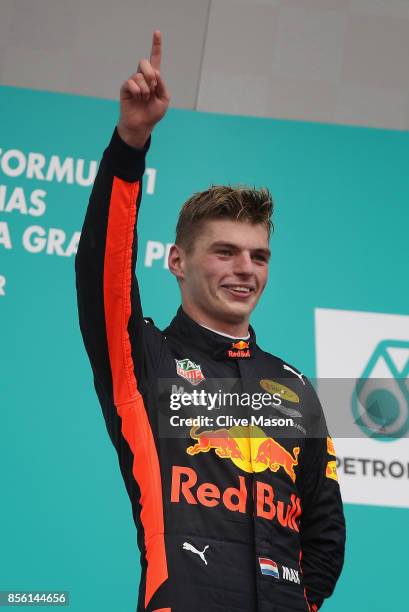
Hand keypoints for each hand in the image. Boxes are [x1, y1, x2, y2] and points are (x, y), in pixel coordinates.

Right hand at [117, 30, 169, 147]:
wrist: (142, 125)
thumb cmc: (153, 114)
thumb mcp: (164, 99)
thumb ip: (162, 85)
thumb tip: (155, 73)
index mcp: (154, 79)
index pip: (155, 59)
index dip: (156, 46)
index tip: (157, 32)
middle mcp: (142, 77)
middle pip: (145, 62)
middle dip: (150, 74)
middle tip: (153, 87)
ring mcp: (133, 82)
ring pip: (139, 75)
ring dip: (145, 89)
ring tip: (145, 98)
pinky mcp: (125, 88)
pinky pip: (131, 83)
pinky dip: (138, 92)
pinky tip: (138, 99)